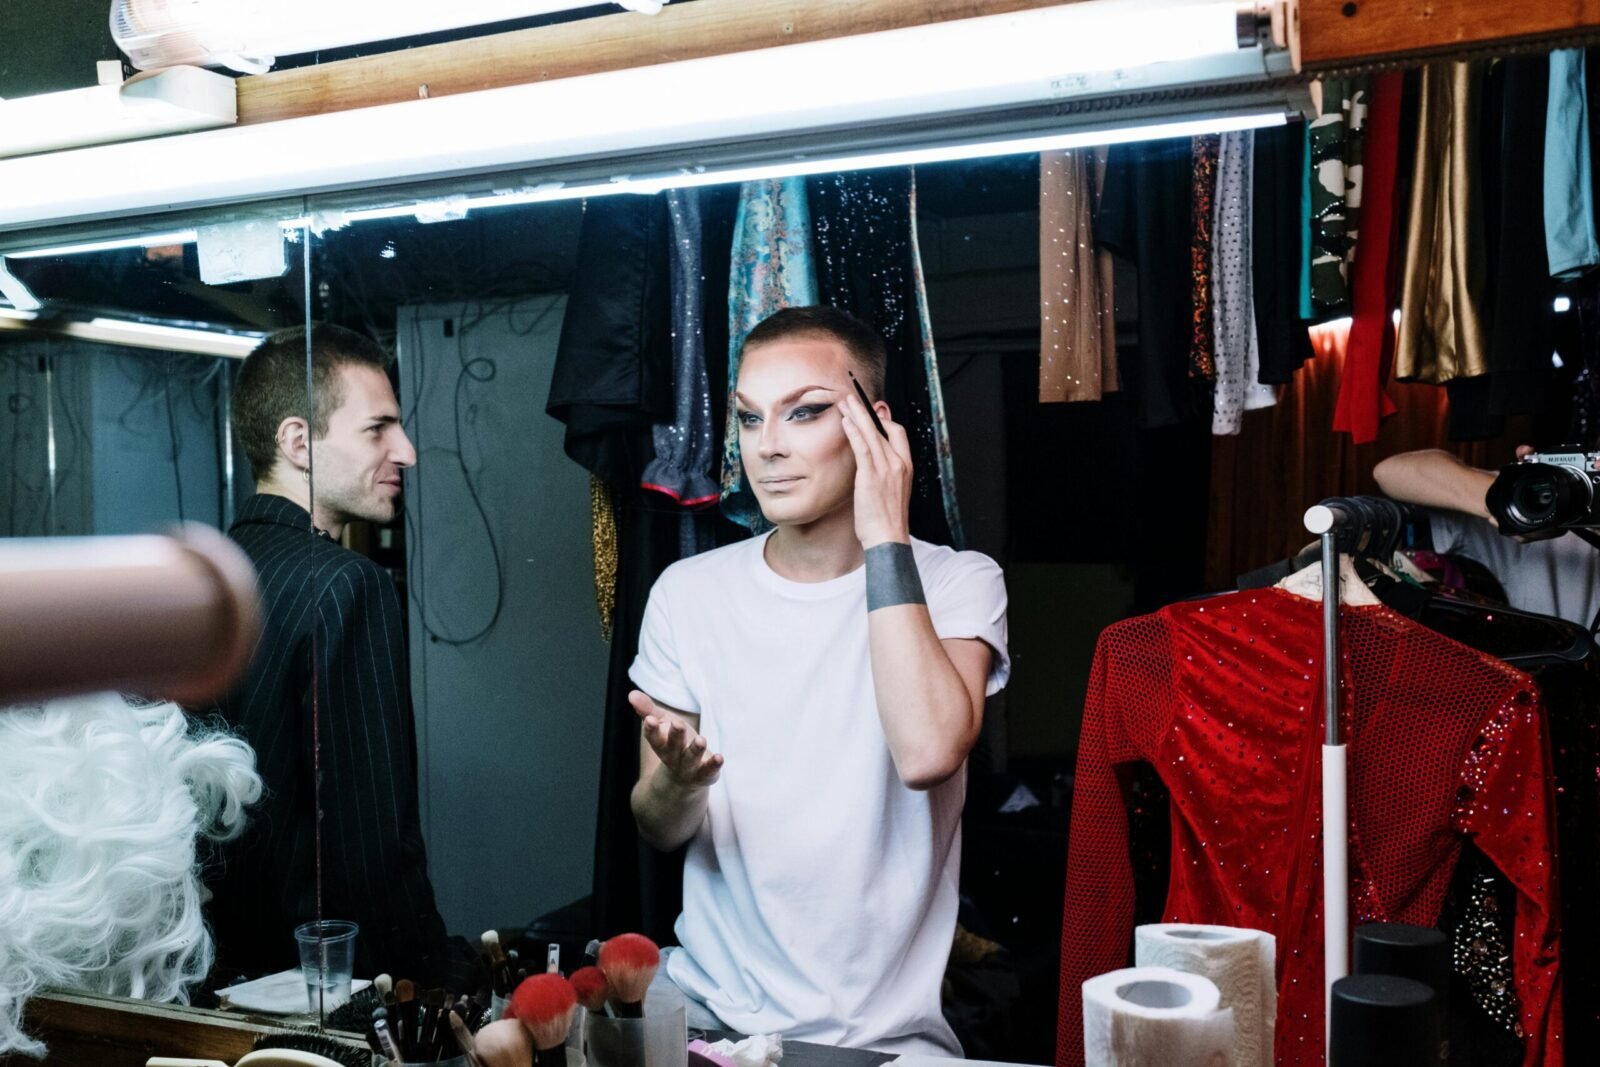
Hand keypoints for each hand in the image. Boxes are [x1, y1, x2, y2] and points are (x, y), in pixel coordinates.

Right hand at [629, 690, 722, 787]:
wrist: (682, 778)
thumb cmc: (672, 742)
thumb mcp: (661, 723)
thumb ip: (647, 710)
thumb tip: (631, 694)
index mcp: (661, 743)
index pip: (653, 737)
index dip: (651, 729)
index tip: (650, 720)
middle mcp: (673, 756)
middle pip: (672, 746)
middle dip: (675, 735)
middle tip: (677, 723)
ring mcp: (688, 767)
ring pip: (690, 759)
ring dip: (695, 750)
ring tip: (701, 740)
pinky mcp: (704, 774)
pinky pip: (709, 771)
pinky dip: (714, 765)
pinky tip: (719, 757)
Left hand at [838, 392, 912, 547]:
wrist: (888, 538)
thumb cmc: (886, 520)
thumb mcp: (891, 492)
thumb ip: (884, 473)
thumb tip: (872, 462)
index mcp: (906, 467)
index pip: (897, 433)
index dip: (883, 419)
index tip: (870, 412)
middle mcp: (899, 464)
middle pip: (884, 427)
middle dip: (867, 410)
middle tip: (852, 398)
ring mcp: (887, 469)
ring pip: (871, 433)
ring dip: (857, 414)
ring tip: (844, 402)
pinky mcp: (871, 476)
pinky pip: (862, 447)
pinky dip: (854, 431)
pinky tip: (845, 421)